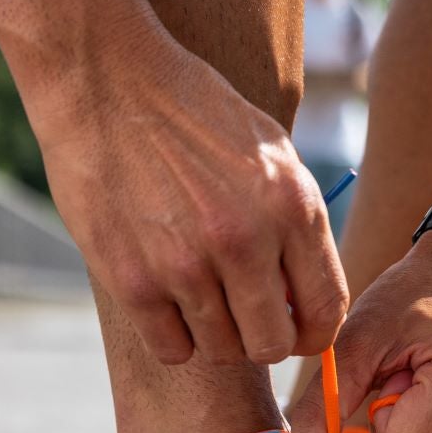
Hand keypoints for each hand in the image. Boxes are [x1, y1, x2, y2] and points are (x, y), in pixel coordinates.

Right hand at [27, 38, 346, 366]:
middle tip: (242, 316)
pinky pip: (171, 349)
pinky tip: (164, 296)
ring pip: (221, 350)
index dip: (314, 335)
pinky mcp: (133, 281)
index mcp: (291, 206)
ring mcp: (186, 265)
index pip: (326, 310)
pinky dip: (171, 335)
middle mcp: (245, 240)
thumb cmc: (191, 114)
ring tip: (196, 290)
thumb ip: (295, 224)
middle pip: (271, 343)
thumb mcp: (269, 152)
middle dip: (262, 338)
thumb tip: (303, 300)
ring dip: (213, 332)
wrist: (105, 82)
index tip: (296, 332)